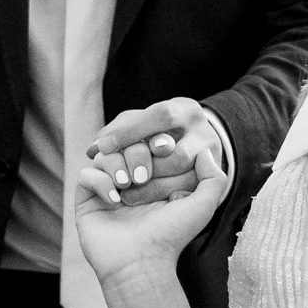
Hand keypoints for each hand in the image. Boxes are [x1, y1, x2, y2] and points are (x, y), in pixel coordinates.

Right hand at [75, 142, 228, 289]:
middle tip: (142, 177)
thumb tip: (204, 151)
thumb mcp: (203, 206)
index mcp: (155, 175)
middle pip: (128, 141)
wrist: (142, 263)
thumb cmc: (171, 235)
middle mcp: (130, 177)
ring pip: (105, 153)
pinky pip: (86, 174)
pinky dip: (100, 181)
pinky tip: (113, 201)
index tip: (164, 148)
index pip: (151, 139)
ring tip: (127, 186)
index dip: (157, 140)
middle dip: (138, 153)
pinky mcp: (87, 199)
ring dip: (117, 164)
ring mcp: (108, 186)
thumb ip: (214, 178)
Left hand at [86, 97, 224, 208]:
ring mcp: (210, 155)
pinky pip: (186, 189)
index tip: (104, 148)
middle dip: (144, 165)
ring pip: (181, 169)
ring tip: (126, 191)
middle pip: (174, 149)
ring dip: (151, 183)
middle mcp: (202, 130)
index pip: (160, 116)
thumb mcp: (140, 126)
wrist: (195, 151)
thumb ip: (117, 132)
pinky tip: (141, 198)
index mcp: (185, 109)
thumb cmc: (157, 135)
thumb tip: (94, 149)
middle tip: (121, 178)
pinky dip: (160, 194)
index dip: (130, 132)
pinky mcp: (213, 178)